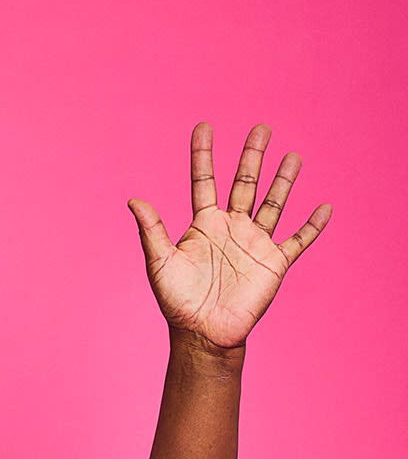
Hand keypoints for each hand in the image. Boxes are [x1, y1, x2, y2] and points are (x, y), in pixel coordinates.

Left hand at [128, 123, 330, 349]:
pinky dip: (313, 225)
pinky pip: (298, 239)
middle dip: (252, 156)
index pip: (204, 181)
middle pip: (245, 183)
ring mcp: (254, 242)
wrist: (203, 332)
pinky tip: (325, 207)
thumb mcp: (159, 262)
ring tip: (293, 156)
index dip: (202, 155)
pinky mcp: (274, 262)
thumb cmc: (177, 301)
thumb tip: (134, 200)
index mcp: (203, 224)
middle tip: (261, 128)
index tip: (203, 127)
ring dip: (284, 181)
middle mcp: (231, 227)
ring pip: (273, 203)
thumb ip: (151, 230)